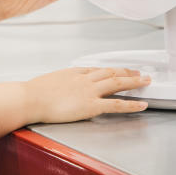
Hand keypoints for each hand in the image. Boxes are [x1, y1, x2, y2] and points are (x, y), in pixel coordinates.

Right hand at [23, 67, 149, 123]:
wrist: (30, 98)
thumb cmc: (34, 93)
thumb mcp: (48, 82)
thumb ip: (59, 84)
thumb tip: (59, 89)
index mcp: (73, 73)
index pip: (96, 69)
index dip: (110, 70)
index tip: (117, 70)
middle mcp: (84, 79)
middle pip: (111, 72)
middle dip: (126, 71)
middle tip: (138, 72)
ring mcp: (89, 91)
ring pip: (117, 82)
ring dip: (134, 81)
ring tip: (146, 81)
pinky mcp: (91, 105)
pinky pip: (116, 104)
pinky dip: (132, 104)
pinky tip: (142, 104)